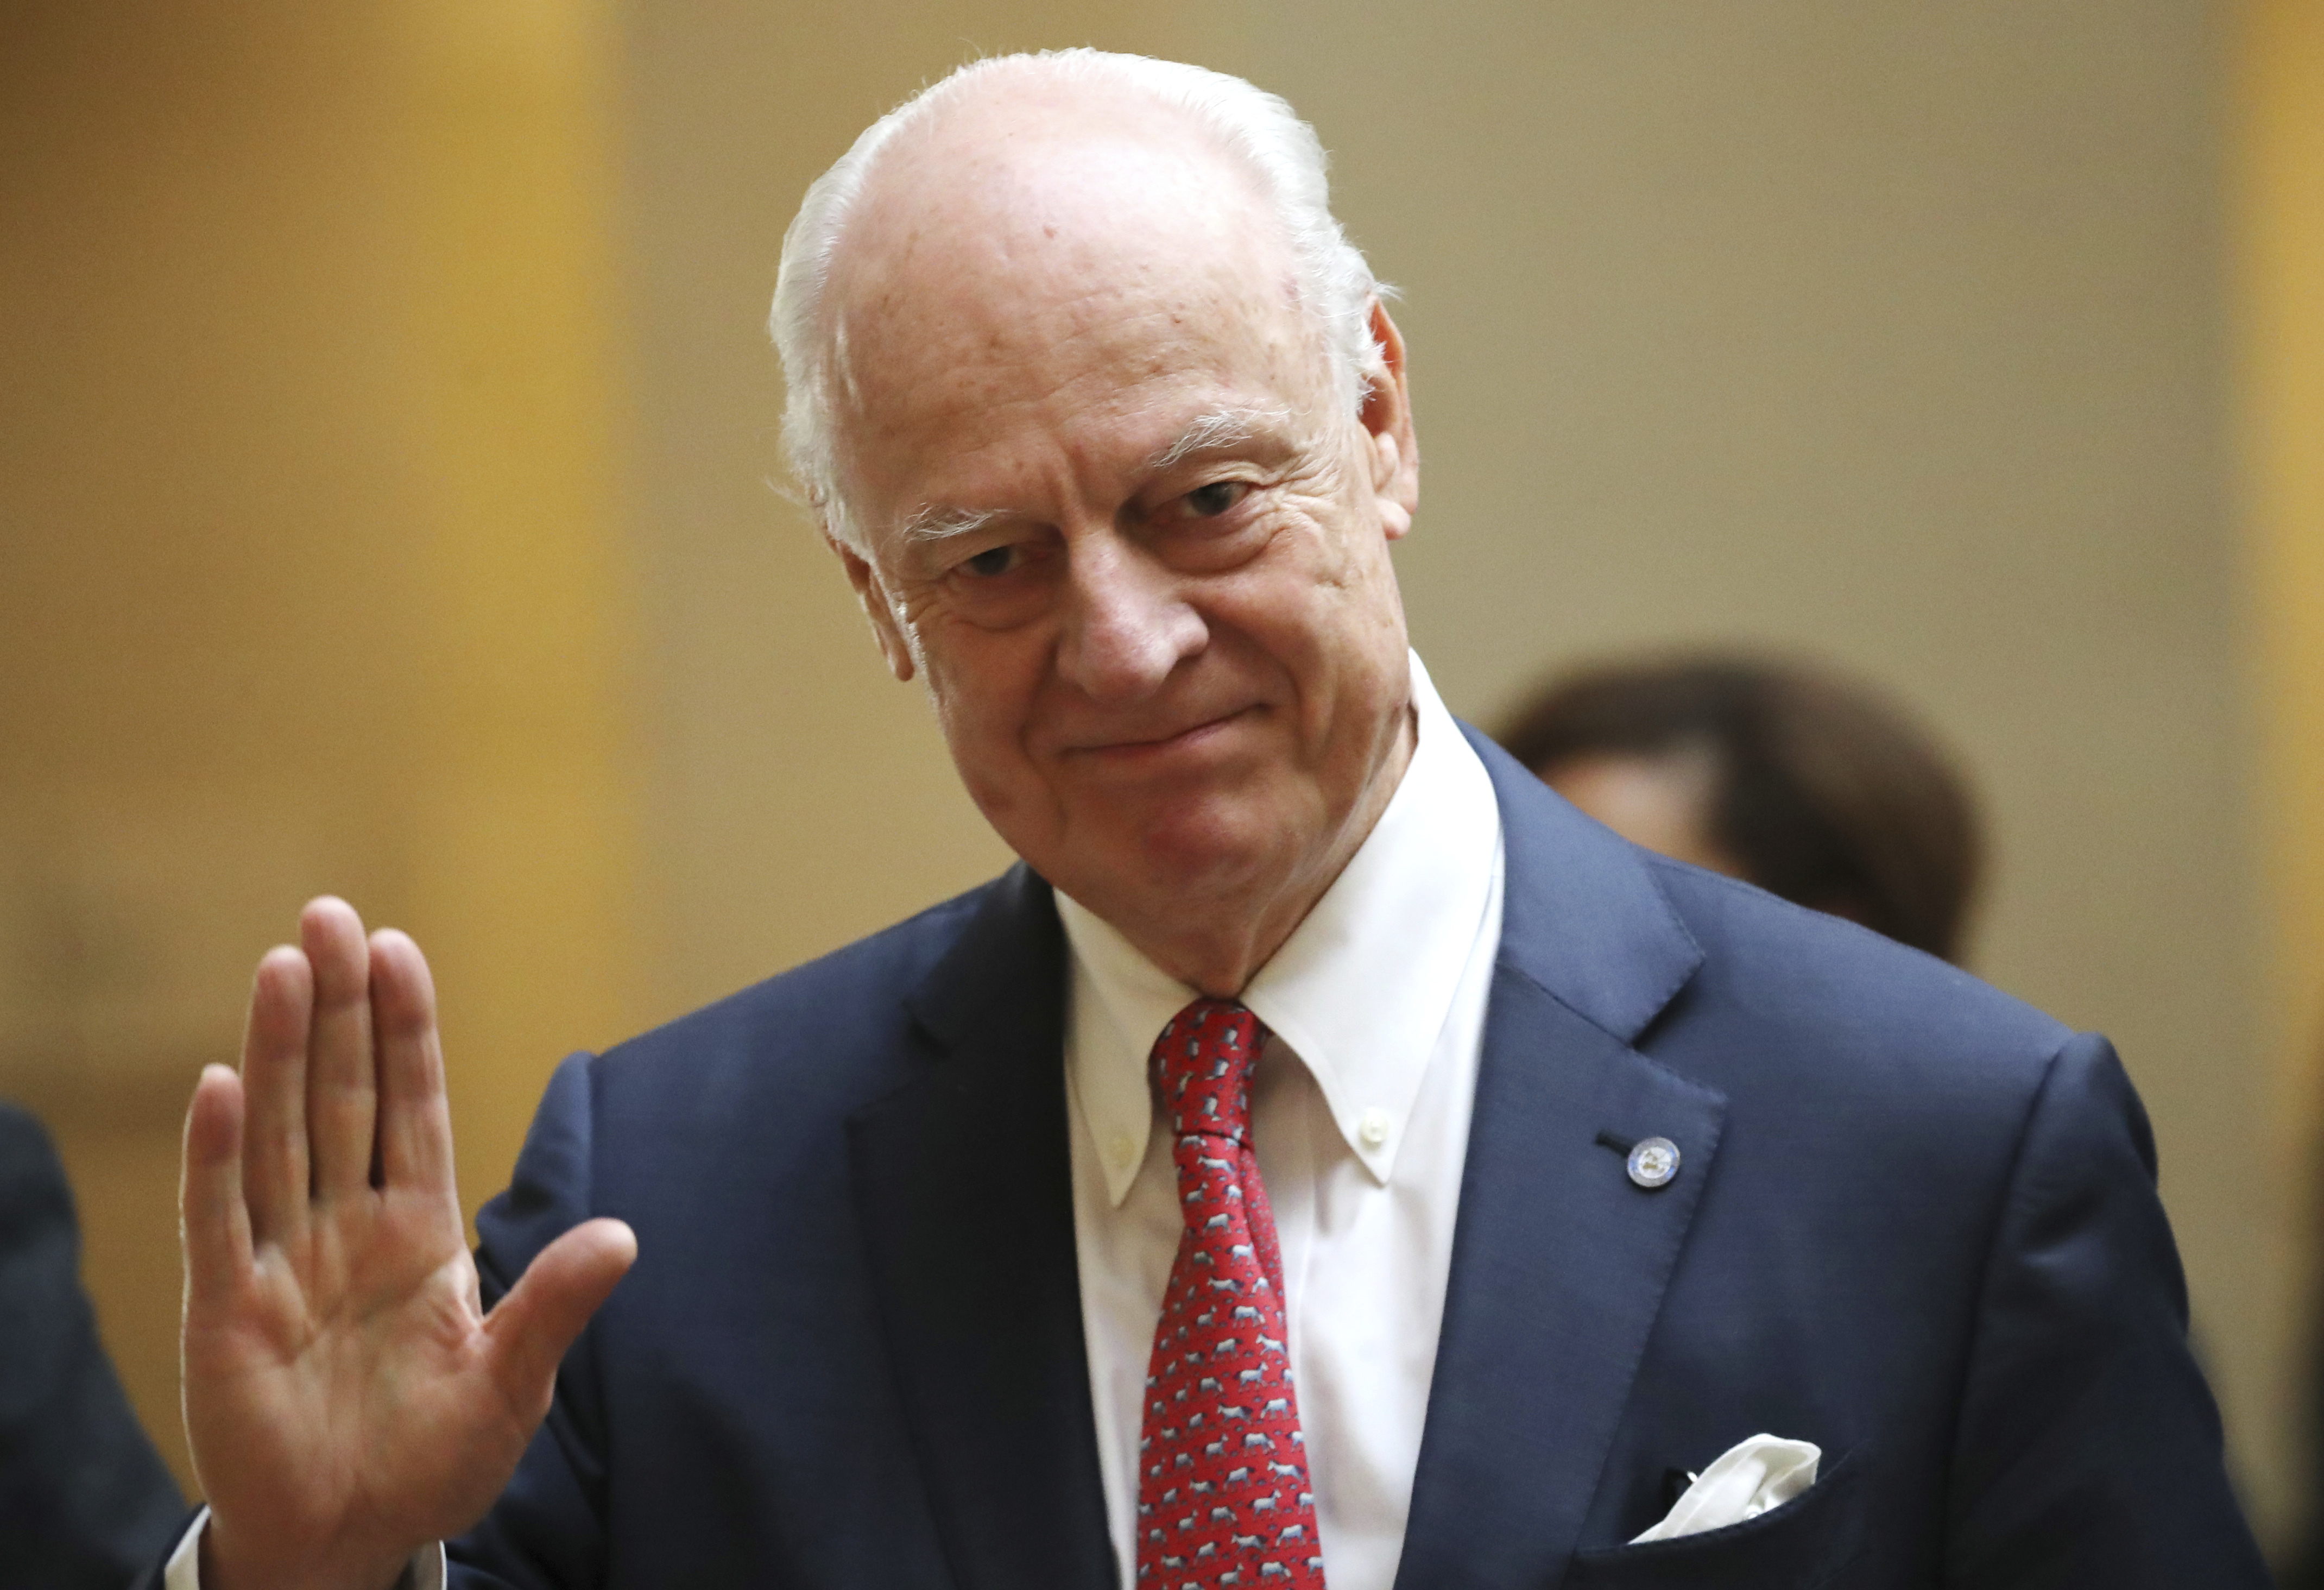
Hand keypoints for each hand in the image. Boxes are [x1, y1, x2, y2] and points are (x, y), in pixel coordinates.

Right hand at [180, 898, 635, 1589]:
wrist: (355, 1540)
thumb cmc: (435, 1457)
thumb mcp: (512, 1382)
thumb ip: (553, 1306)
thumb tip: (624, 1235)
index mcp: (421, 1231)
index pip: (412, 1106)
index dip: (404, 1029)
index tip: (399, 949)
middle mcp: (348, 1227)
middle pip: (341, 1096)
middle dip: (337, 1007)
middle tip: (330, 914)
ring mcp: (284, 1261)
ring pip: (282, 1133)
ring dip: (279, 1050)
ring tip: (284, 964)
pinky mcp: (228, 1310)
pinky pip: (220, 1217)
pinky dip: (218, 1152)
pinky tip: (220, 1081)